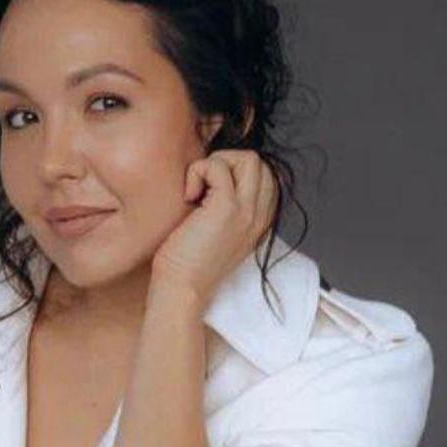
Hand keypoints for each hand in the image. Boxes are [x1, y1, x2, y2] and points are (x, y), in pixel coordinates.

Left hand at [151, 149, 279, 302]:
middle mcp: (260, 214)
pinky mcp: (227, 208)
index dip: (235, 171)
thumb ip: (226, 205)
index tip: (211, 191)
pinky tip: (189, 196)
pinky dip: (197, 171)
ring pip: (247, 157)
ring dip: (215, 163)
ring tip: (198, 190)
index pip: (264, 174)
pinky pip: (217, 166)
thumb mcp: (217, 230)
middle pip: (258, 161)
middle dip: (226, 162)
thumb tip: (213, 174)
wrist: (182, 288)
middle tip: (203, 187)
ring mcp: (247, 210)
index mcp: (260, 220)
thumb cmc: (188, 260)